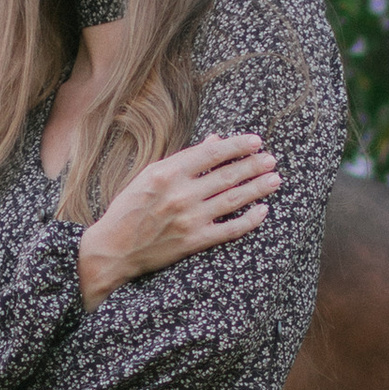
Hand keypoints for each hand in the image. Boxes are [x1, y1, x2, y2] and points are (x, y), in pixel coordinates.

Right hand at [78, 131, 280, 302]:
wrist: (113, 248)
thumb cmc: (129, 208)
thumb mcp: (150, 175)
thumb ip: (184, 159)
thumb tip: (215, 141)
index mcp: (168, 172)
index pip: (212, 153)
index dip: (238, 146)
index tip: (256, 141)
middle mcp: (181, 194)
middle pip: (228, 175)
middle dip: (254, 165)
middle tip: (271, 159)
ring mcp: (190, 219)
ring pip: (233, 199)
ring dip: (258, 188)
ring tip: (275, 179)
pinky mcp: (194, 241)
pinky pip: (230, 229)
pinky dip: (249, 220)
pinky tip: (263, 211)